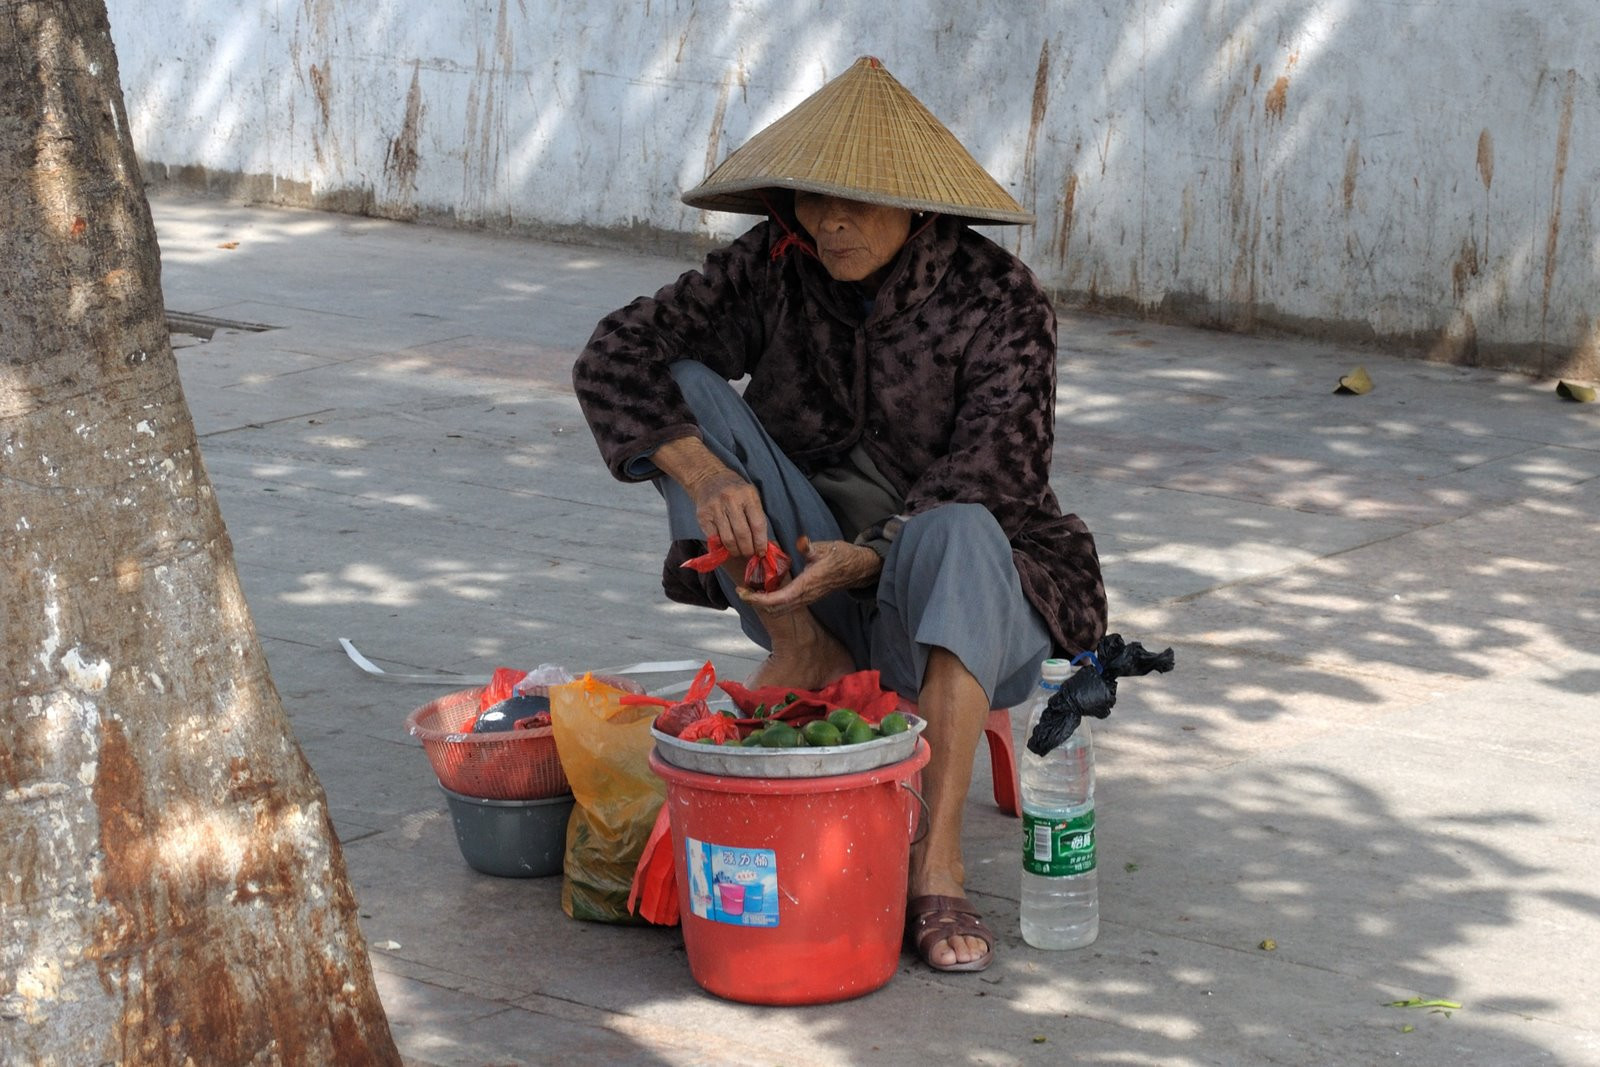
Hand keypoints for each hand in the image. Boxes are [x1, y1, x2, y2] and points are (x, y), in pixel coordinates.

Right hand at [654, 438, 766, 557]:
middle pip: (743, 534)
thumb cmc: (735, 490)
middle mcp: (731, 500)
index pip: (757, 524)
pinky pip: (714, 538)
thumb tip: (765, 543)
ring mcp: (715, 508)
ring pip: (728, 539)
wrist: (708, 478)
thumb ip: (757, 516)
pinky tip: (726, 547)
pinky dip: (721, 547)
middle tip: (750, 554)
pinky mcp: (703, 516)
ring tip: (739, 551)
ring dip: (736, 550)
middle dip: (748, 549)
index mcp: (747, 495)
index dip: (761, 542)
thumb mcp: (750, 496)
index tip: (762, 552)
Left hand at [740, 536, 880, 612]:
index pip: (778, 599)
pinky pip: (785, 605)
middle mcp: (805, 596)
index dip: (758, 599)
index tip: (744, 592)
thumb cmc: (841, 556)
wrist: (857, 568)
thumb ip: (810, 547)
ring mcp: (806, 599)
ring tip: (749, 590)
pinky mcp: (806, 598)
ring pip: (779, 609)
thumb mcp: (826, 547)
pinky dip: (771, 601)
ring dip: (762, 603)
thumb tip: (801, 541)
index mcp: (807, 585)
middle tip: (741, 590)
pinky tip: (764, 589)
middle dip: (755, 602)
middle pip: (775, 609)